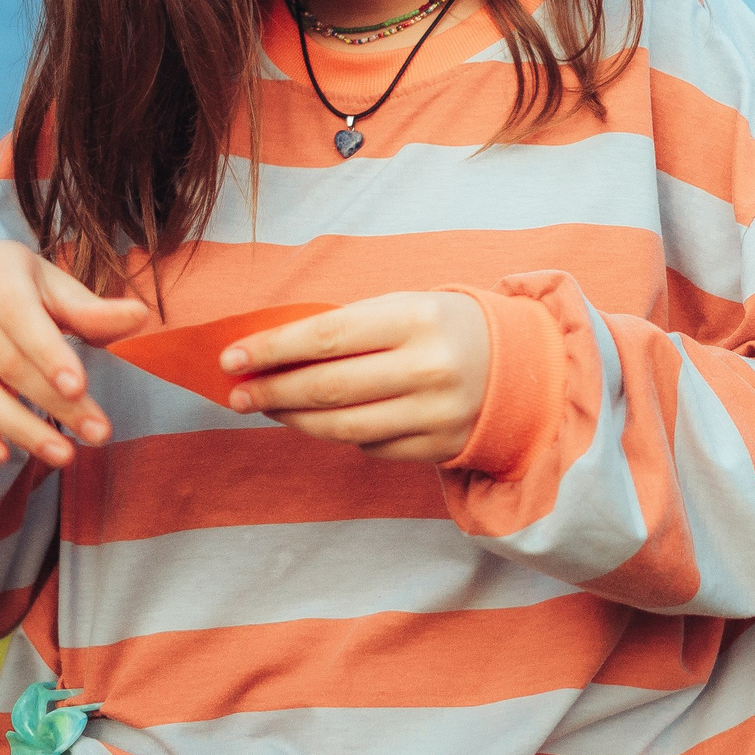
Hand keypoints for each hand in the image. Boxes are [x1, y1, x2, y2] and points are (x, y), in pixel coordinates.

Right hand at [0, 240, 152, 465]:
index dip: (49, 353)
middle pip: (3, 361)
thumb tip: (141, 316)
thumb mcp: (56, 290)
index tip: (80, 388)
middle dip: (53, 403)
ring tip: (63, 455)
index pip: (20, 315)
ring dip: (18, 429)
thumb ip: (92, 311)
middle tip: (97, 434)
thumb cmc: (20, 291)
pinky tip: (1, 455)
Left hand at [219, 291, 490, 462]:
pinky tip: (325, 421)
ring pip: (342, 426)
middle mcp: (428, 367)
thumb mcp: (404, 307)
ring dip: (294, 420)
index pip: (326, 336)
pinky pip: (371, 447)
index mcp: (415, 317)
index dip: (271, 349)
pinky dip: (341, 434)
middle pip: (328, 387)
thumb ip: (345, 328)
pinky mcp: (439, 446)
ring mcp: (436, 412)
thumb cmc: (443, 328)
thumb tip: (270, 355)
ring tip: (268, 409)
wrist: (523, 364)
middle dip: (272, 391)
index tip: (231, 358)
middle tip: (238, 393)